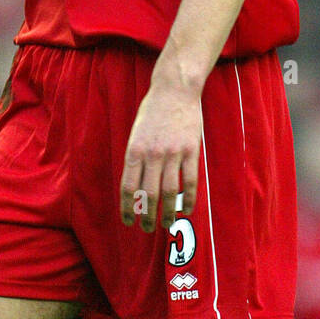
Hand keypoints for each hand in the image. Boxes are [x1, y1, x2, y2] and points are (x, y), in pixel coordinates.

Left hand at [120, 78, 200, 231]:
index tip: (128, 221)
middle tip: (148, 228)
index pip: (128, 187)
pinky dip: (188, 199)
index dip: (127, 208)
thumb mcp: (136, 133)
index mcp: (135, 150)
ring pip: (170, 192)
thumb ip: (136, 158)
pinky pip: (190, 181)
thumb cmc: (153, 111)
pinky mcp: (191, 150)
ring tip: (166, 224)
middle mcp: (152, 154)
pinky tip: (186, 209)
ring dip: (168, 212)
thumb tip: (135, 187)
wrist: (175, 90)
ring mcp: (173, 153)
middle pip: (149, 194)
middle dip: (147, 216)